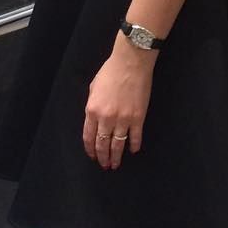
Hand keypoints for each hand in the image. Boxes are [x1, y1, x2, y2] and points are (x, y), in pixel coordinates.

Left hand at [82, 36, 156, 169]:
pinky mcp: (138, 118)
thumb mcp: (93, 87)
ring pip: (118, 145)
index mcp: (92, 110)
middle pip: (102, 144)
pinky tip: (133, 150)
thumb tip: (94, 118)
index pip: (88, 136)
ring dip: (116, 157)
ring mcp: (123, 120)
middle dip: (102, 157)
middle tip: (105, 165)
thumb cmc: (110, 71)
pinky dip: (134, 146)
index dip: (90, 149)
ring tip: (115, 165)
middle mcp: (106, 118)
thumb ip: (92, 105)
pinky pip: (135, 137)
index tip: (93, 156)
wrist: (131, 62)